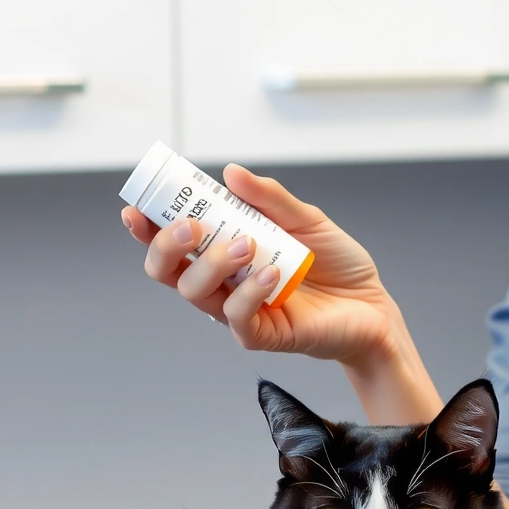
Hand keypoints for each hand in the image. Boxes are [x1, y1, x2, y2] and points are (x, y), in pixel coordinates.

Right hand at [123, 165, 400, 364]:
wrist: (373, 304)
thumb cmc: (336, 265)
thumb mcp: (305, 219)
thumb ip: (268, 198)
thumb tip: (231, 173)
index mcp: (224, 252)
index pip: (173, 243)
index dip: (147, 227)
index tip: (135, 208)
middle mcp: (223, 283)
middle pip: (168, 272)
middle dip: (168, 245)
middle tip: (192, 225)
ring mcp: (239, 311)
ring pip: (196, 293)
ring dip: (213, 264)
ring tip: (248, 246)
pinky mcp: (261, 335)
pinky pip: (237, 319)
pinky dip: (248, 293)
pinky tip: (271, 274)